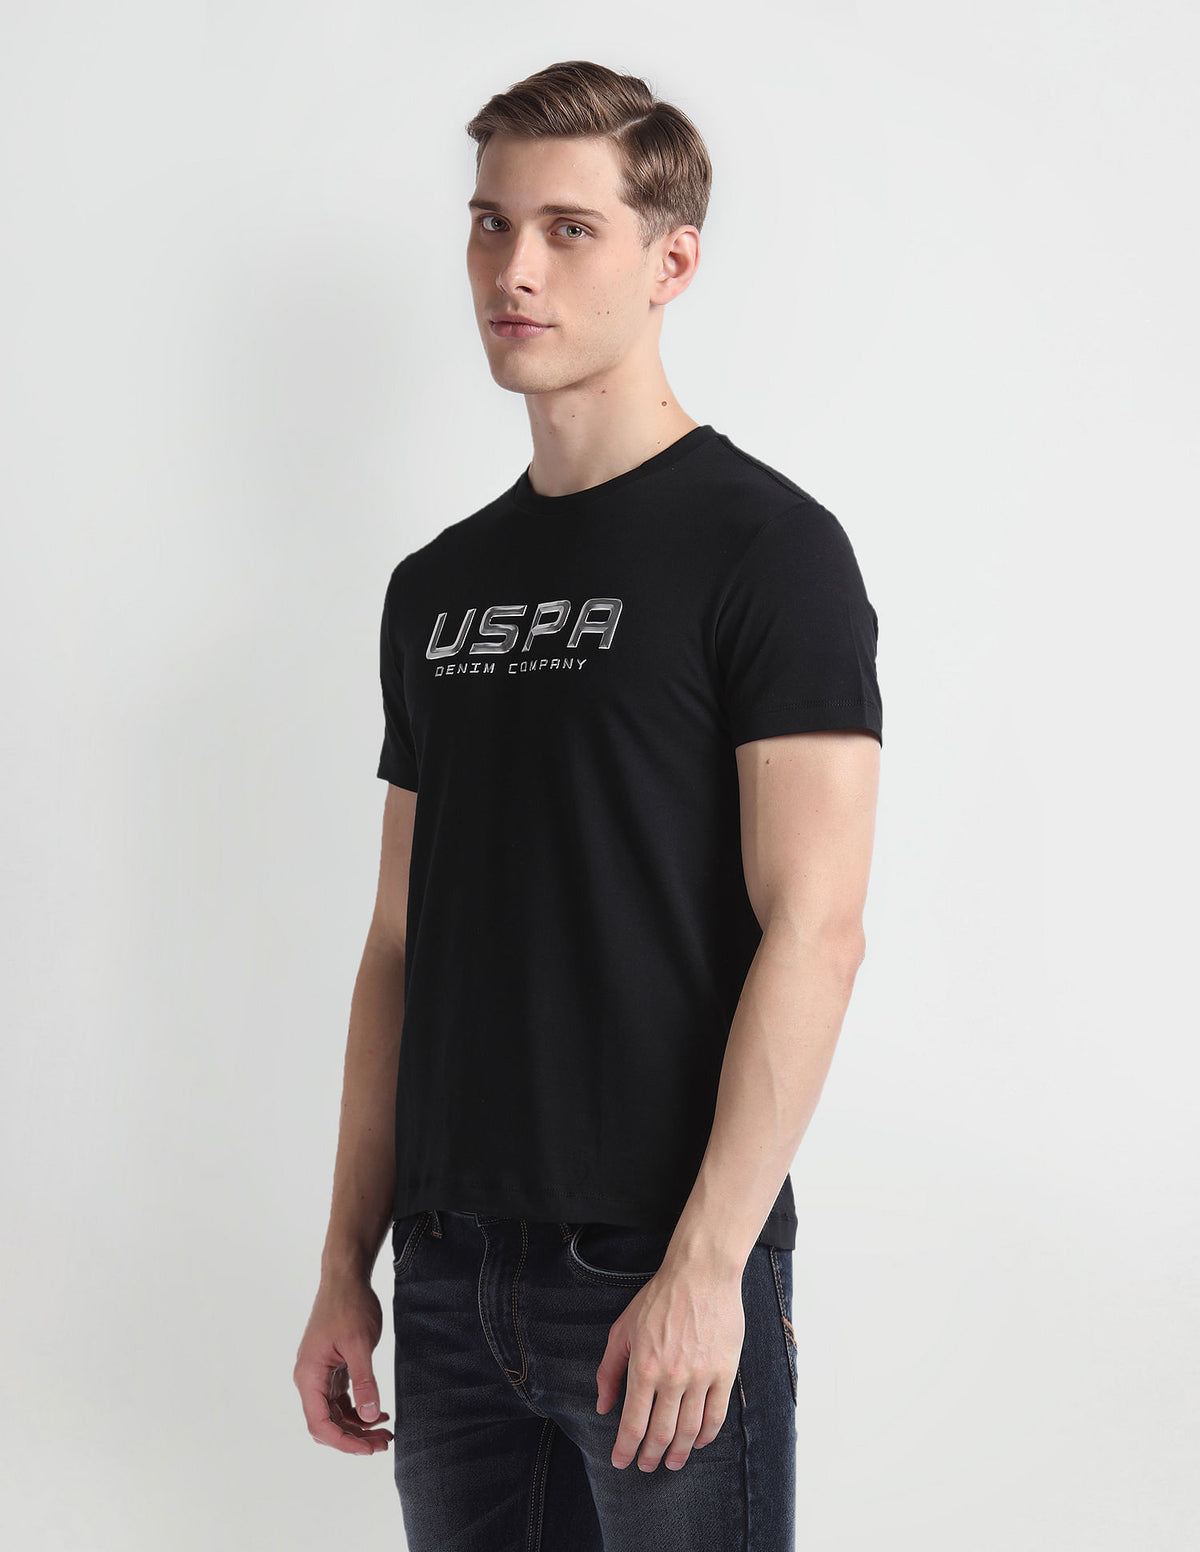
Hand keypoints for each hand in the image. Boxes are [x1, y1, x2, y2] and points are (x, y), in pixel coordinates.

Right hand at [293, 1273, 393, 1455]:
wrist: (346, 1277)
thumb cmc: (349, 1305)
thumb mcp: (359, 1344)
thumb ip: (365, 1381)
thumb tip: (371, 1417)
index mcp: (309, 1375)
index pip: (319, 1424)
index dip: (343, 1442)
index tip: (369, 1449)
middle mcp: (310, 1379)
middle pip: (327, 1424)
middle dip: (354, 1438)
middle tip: (384, 1444)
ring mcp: (321, 1374)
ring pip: (336, 1414)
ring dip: (358, 1427)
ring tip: (386, 1433)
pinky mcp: (332, 1369)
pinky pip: (342, 1400)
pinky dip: (359, 1410)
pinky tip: (380, 1414)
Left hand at [596, 1258, 744, 1471]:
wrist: (701, 1275)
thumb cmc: (658, 1299)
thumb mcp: (622, 1329)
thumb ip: (609, 1370)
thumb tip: (603, 1406)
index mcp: (644, 1368)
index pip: (633, 1424)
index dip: (625, 1450)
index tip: (621, 1462)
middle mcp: (672, 1377)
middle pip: (661, 1434)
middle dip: (650, 1457)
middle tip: (646, 1466)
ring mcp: (701, 1377)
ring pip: (690, 1431)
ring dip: (679, 1454)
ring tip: (672, 1463)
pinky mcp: (725, 1372)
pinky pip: (716, 1416)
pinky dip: (706, 1436)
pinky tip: (698, 1442)